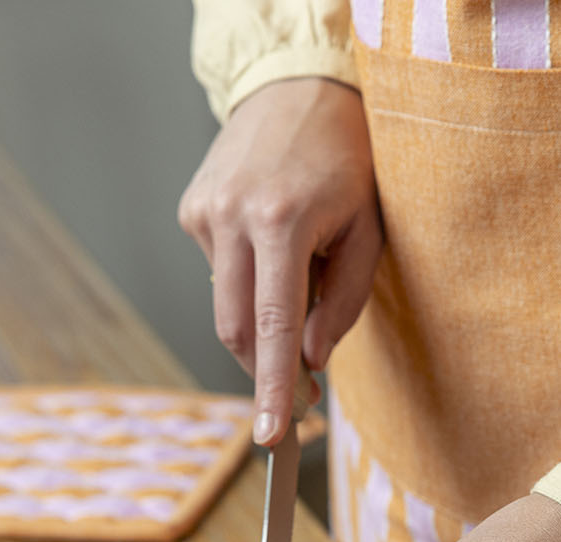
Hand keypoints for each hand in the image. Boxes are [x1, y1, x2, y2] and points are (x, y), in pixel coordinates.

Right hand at [178, 77, 382, 443]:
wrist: (298, 90)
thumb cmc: (346, 164)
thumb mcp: (368, 233)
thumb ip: (342, 303)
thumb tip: (310, 361)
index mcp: (281, 220)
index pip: (271, 325)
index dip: (271, 386)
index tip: (269, 433)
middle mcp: (232, 215)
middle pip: (236, 330)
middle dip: (264, 370)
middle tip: (304, 393)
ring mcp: (204, 212)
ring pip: (226, 307)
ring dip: (262, 321)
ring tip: (302, 278)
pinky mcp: (192, 211)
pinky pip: (221, 275)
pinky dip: (250, 282)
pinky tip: (272, 246)